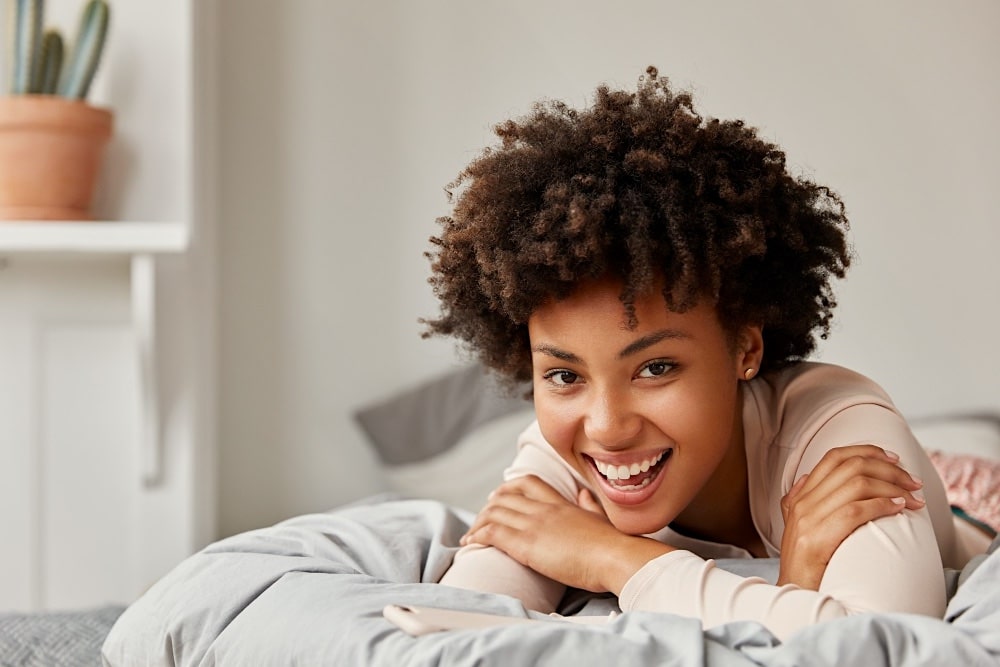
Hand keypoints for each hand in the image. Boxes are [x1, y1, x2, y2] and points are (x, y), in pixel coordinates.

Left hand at [461, 476, 670, 592]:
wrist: (615, 556)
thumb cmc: (613, 544)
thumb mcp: (600, 518)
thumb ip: (589, 505)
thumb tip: (584, 494)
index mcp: (561, 503)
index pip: (528, 482)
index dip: (509, 487)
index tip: (499, 496)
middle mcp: (544, 510)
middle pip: (505, 497)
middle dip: (488, 507)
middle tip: (480, 520)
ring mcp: (534, 525)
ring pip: (494, 513)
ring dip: (478, 523)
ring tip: (470, 536)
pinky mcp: (526, 544)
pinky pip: (492, 533)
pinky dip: (477, 536)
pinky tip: (471, 544)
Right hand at [777, 445, 924, 589]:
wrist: (794, 598)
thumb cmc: (806, 567)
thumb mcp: (798, 528)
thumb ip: (799, 502)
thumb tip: (805, 478)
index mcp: (799, 498)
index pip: (833, 457)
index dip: (866, 451)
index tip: (893, 458)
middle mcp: (802, 504)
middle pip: (850, 467)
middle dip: (889, 470)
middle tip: (913, 481)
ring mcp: (807, 520)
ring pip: (857, 484)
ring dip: (893, 487)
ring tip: (913, 499)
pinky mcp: (817, 538)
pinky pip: (856, 511)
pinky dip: (883, 505)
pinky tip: (899, 508)